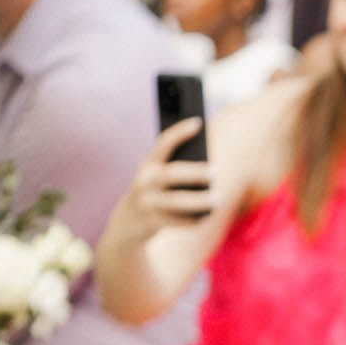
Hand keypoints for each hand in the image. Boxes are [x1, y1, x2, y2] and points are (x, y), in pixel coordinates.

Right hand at [123, 118, 218, 236]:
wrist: (127, 221)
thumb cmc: (153, 191)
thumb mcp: (156, 176)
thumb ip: (175, 168)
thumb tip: (209, 167)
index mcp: (148, 164)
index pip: (163, 144)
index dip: (179, 132)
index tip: (197, 122)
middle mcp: (144, 181)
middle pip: (171, 174)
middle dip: (194, 172)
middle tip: (215, 172)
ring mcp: (147, 202)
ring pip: (175, 201)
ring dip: (199, 201)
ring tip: (218, 199)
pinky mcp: (152, 222)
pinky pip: (178, 221)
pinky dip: (195, 219)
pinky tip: (207, 216)